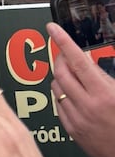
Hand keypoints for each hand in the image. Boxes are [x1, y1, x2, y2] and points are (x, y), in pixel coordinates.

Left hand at [48, 21, 114, 156]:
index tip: (52, 28)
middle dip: (61, 58)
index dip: (63, 41)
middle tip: (66, 54)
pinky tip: (74, 97)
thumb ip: (102, 76)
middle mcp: (87, 105)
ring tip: (75, 79)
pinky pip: (57, 103)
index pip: (78, 60)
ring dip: (62, 77)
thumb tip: (85, 60)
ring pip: (56, 86)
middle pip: (61, 71)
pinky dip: (62, 95)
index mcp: (104, 94)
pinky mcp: (70, 129)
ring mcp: (77, 118)